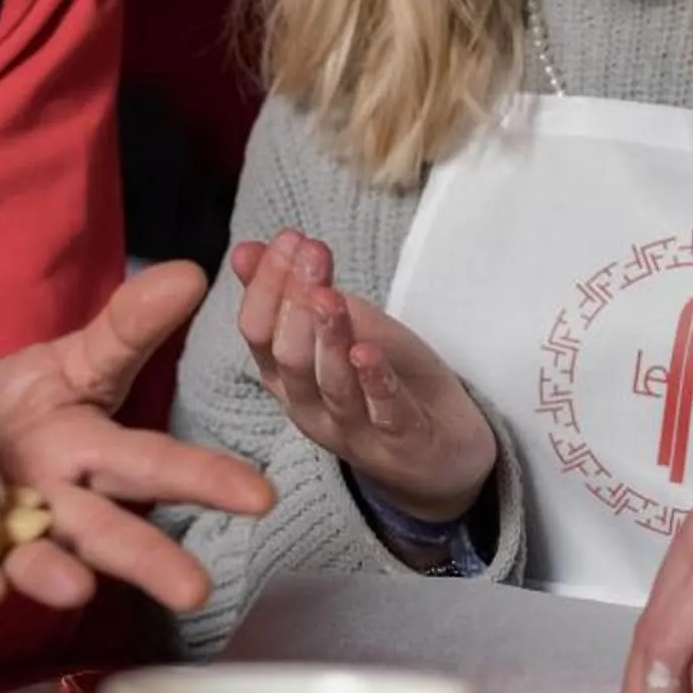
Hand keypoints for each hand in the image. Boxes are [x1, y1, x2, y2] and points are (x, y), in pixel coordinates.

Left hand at [0, 261, 276, 613]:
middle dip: (151, 560)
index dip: (205, 478)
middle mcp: (59, 505)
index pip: (156, 464)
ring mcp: (9, 537)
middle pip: (109, 531)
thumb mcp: (69, 363)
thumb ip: (128, 327)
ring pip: (41, 562)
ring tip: (74, 589)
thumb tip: (191, 273)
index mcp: (92, 454)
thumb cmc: (15, 412)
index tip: (261, 497)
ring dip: (55, 578)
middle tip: (196, 590)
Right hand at [233, 230, 494, 522]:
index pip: (258, 333)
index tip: (289, 239)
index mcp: (288, 380)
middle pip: (289, 359)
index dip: (267, 286)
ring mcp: (354, 432)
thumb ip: (296, 296)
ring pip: (332, 387)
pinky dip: (375, 383)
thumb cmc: (387, 385)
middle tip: (311, 254)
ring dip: (329, 339)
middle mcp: (311, 409)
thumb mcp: (343, 332)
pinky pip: (385, 415)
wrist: (445, 453)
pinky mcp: (402, 446)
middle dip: (296, 302)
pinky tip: (368, 354)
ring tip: (329, 298)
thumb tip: (247, 249)